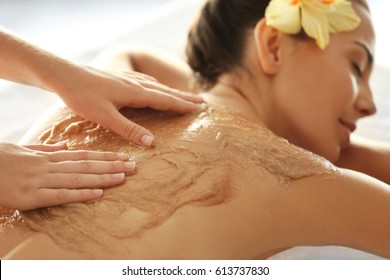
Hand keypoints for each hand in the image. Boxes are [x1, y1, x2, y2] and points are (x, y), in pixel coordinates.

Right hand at [0, 142, 135, 210]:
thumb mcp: (22, 149)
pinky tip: (98, 194)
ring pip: (77, 178)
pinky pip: (59, 195)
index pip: (82, 155)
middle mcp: (47, 167)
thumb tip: (67, 147)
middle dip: (111, 166)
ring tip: (123, 177)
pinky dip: (80, 194)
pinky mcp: (29, 197)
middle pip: (85, 165)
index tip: (123, 156)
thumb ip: (46, 150)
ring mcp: (39, 181)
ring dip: (102, 178)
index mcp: (46, 157)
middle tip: (134, 166)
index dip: (104, 156)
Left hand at [55, 66, 202, 145]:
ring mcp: (128, 79)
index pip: (165, 100)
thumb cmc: (82, 96)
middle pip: (165, 91)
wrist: (65, 75)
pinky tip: (154, 86)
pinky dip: (157, 86)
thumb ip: (128, 129)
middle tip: (200, 101)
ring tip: (183, 95)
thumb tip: (152, 142)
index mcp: (135, 93)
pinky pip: (146, 82)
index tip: (198, 108)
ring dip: (172, 91)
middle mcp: (135, 84)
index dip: (182, 105)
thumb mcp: (105, 117)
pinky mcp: (120, 78)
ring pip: (156, 86)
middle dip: (183, 97)